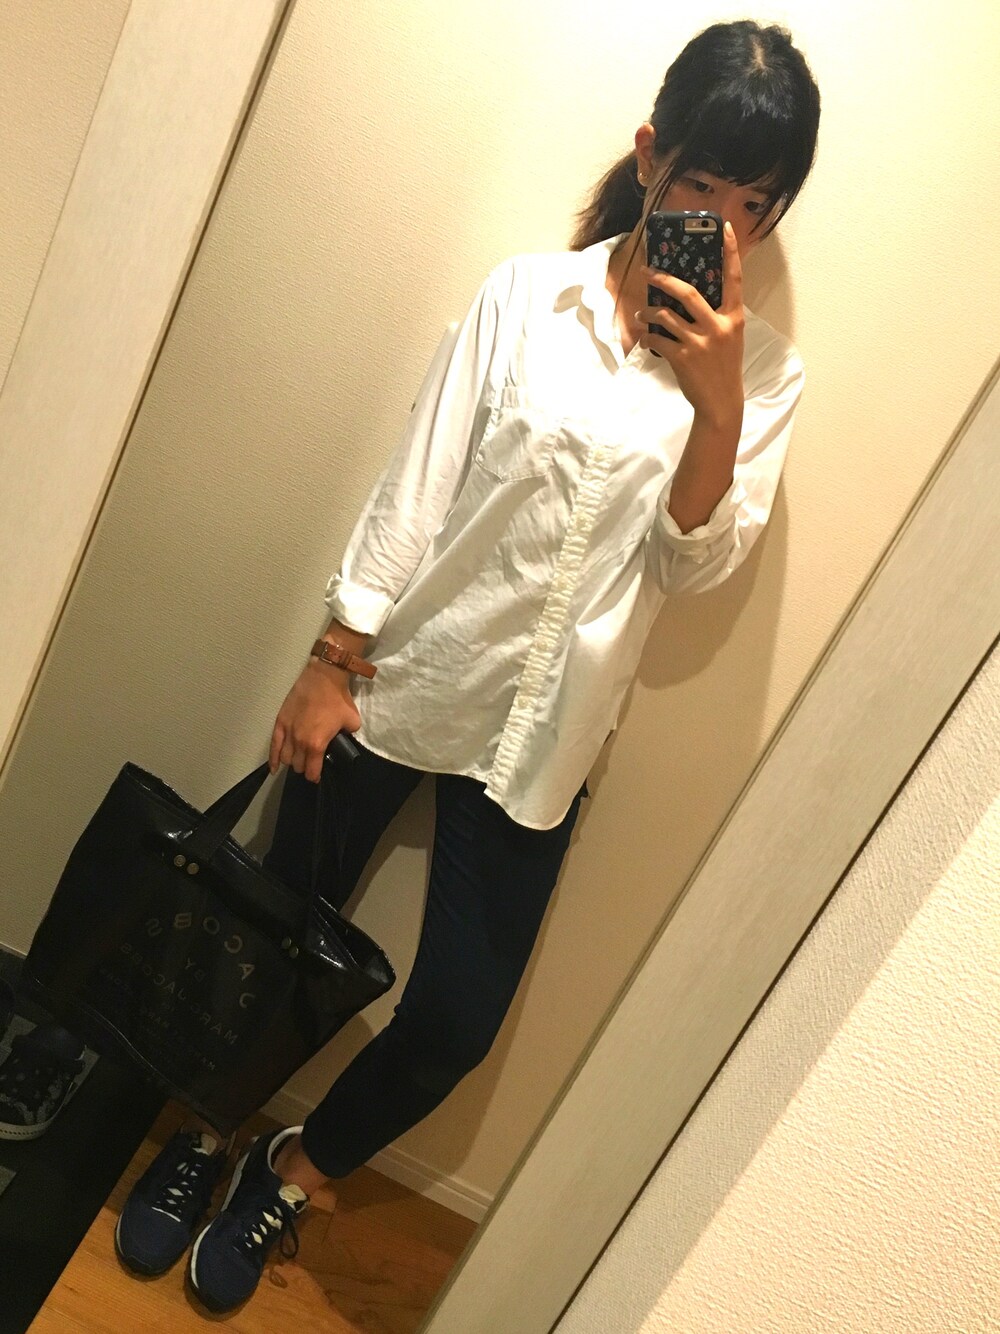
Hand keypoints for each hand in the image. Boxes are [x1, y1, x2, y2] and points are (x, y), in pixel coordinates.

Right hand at [269, 659, 361, 783]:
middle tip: (310, 762)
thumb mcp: (352, 722)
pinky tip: (274, 768)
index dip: (315, 776)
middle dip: (305, 767)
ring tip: (298, 758)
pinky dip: (273, 759)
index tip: (318, 775)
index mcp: (316, 744)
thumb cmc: (338, 699)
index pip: (312, 772)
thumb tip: (343, 742)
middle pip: (298, 766)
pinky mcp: (280, 723)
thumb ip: (347, 737)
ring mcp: (287, 732)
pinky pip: (273, 746)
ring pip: (285, 758)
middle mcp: (299, 742)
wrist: (323, 678)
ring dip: (292, 761)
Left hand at [637, 220, 745, 428]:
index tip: (724, 228)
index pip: (734, 278)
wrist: (722, 403)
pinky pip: (657, 339)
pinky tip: (646, 337)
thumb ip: (716, 317)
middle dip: (663, 279)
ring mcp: (700, 343)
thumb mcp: (729, 338)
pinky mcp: (683, 358)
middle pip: (688, 292)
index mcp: (733, 318)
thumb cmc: (723, 367)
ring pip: (666, 316)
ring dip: (648, 311)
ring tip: (641, 312)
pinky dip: (648, 336)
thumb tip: (687, 297)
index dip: (729, 251)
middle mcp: (718, 327)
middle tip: (648, 271)